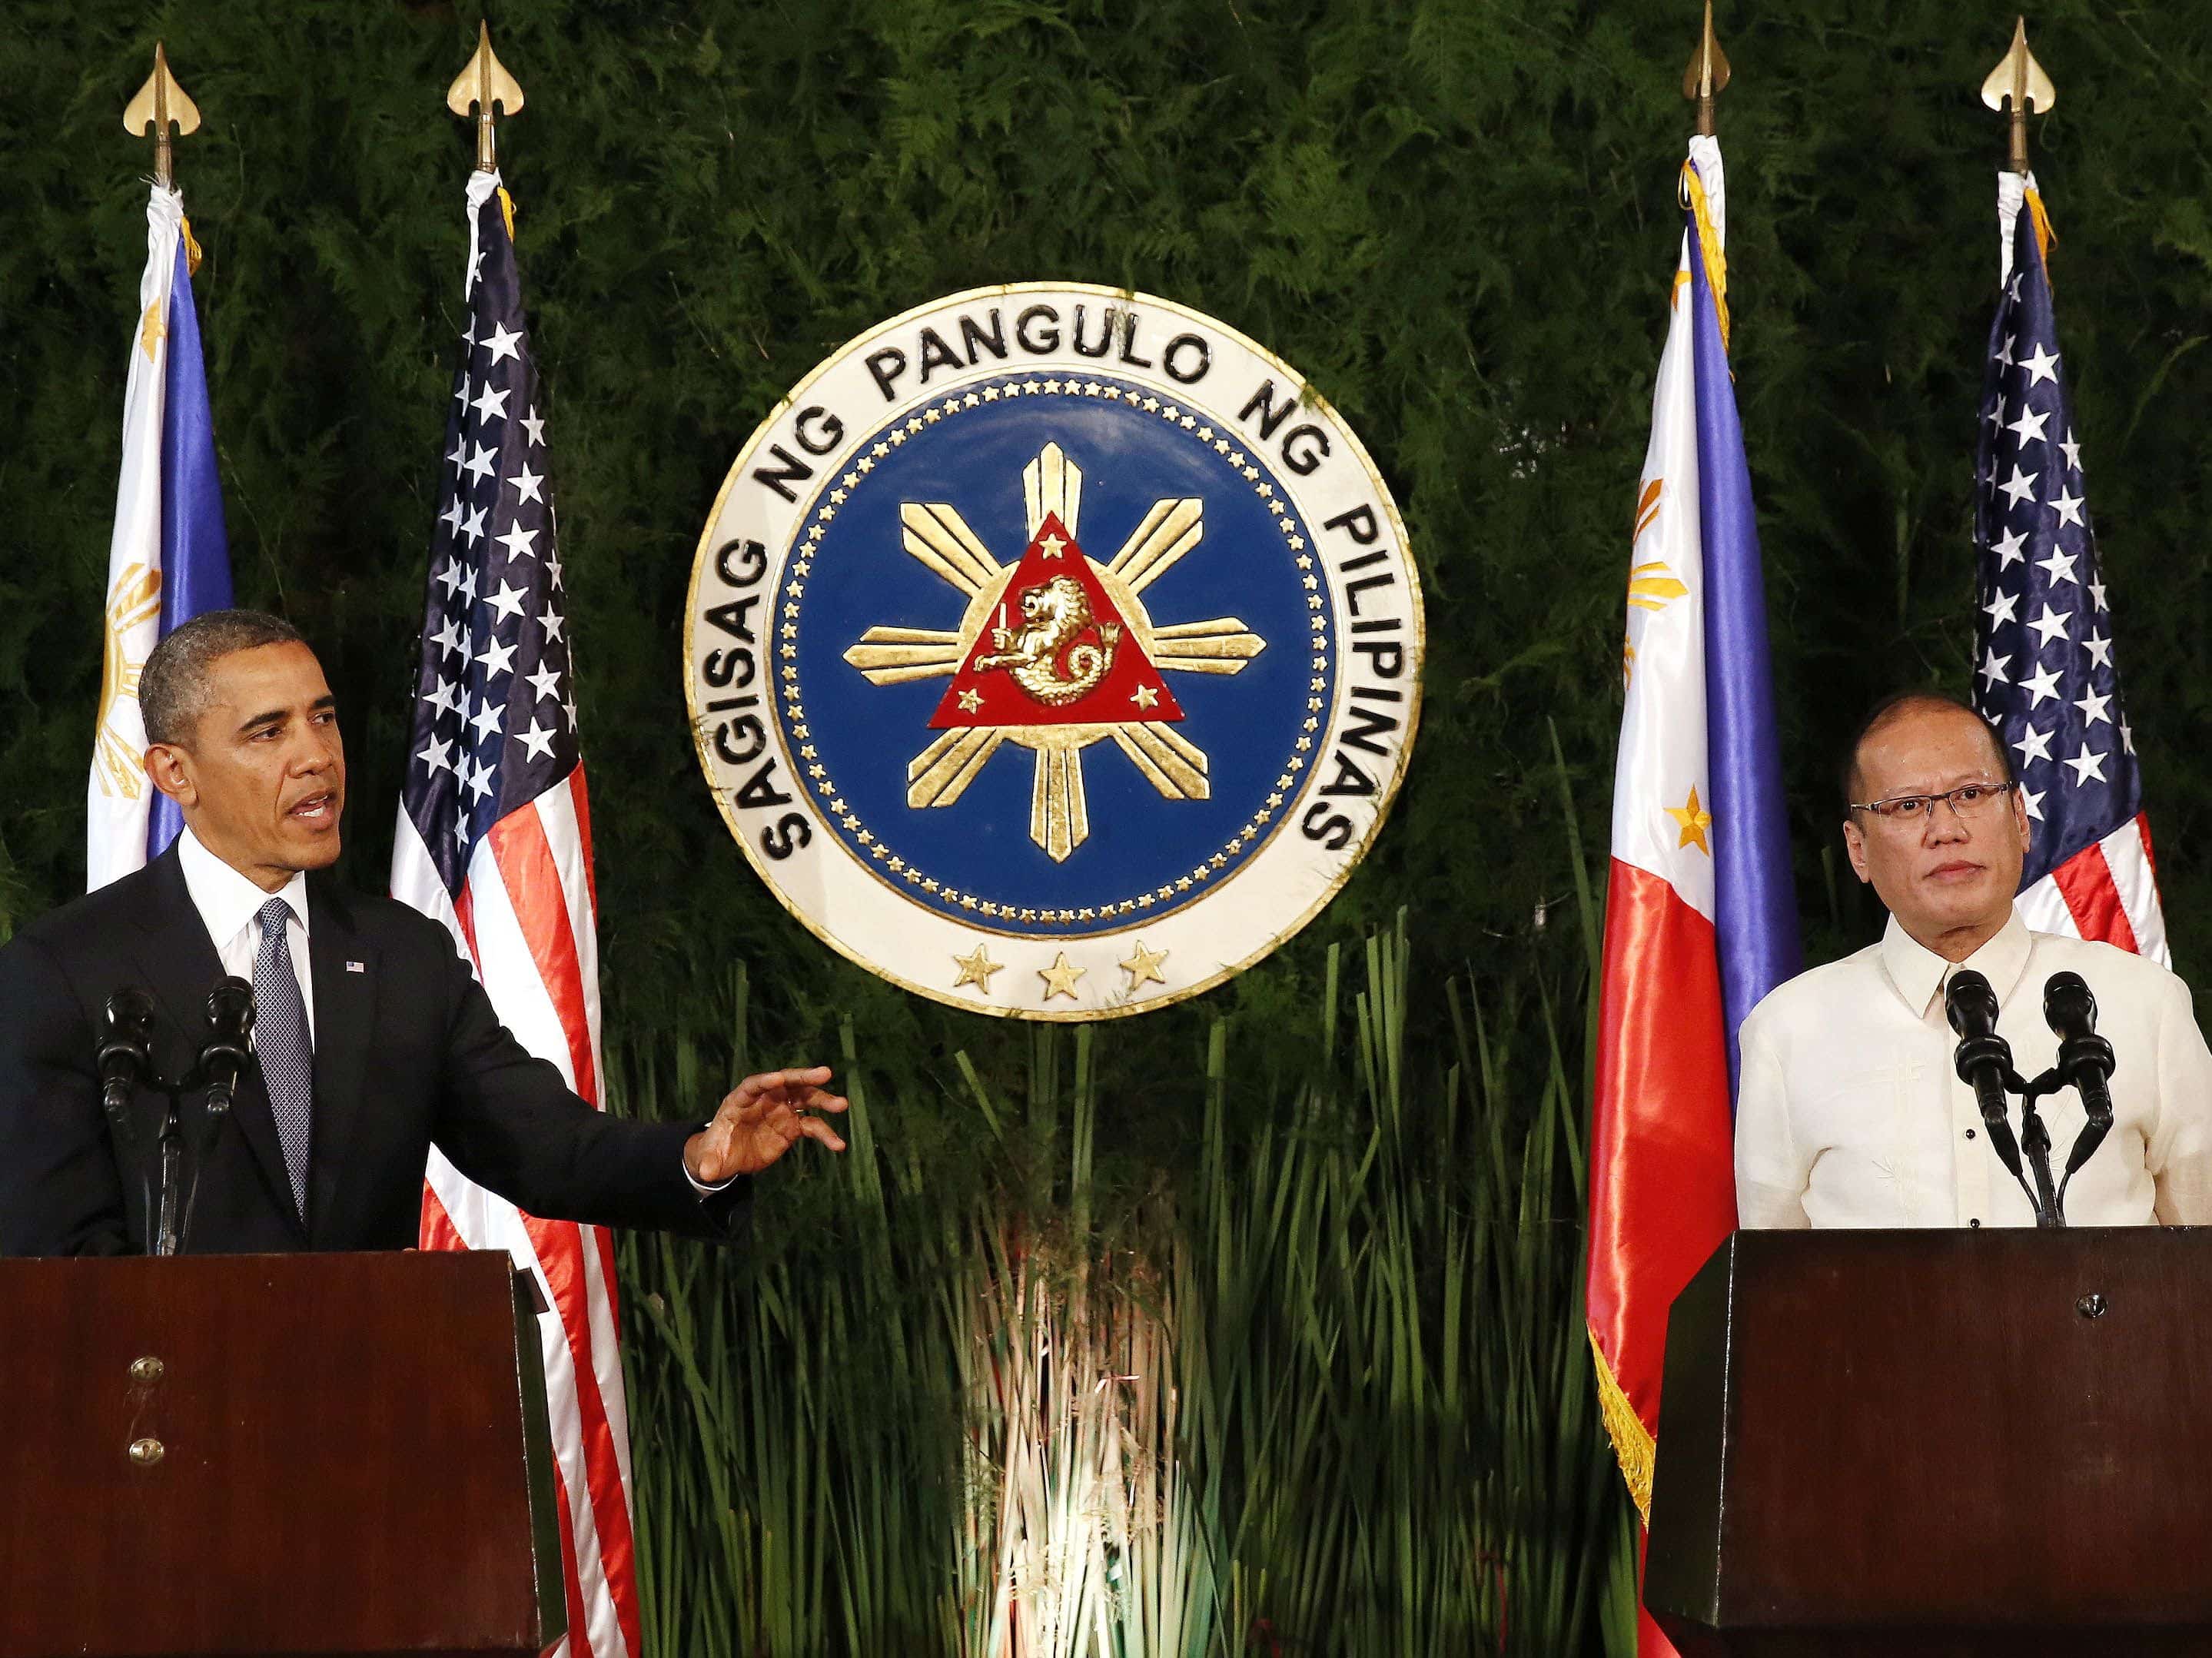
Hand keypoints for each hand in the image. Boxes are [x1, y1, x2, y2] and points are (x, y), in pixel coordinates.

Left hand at [684, 1065, 848, 1183]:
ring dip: (823, 1100)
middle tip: (826, 1073)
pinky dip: (826, 1133)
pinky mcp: (792, 1127)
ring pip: (805, 1099)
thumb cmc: (717, 1151)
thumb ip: (709, 1162)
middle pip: (786, 1083)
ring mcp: (781, 1111)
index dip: (766, 1081)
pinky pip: (812, 1126)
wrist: (731, 1158)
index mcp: (741, 1101)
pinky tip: (838, 1144)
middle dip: (804, 1077)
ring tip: (842, 1104)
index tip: (780, 1078)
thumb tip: (705, 1172)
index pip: (754, 1085)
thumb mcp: (711, 1158)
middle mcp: (765, 1100)